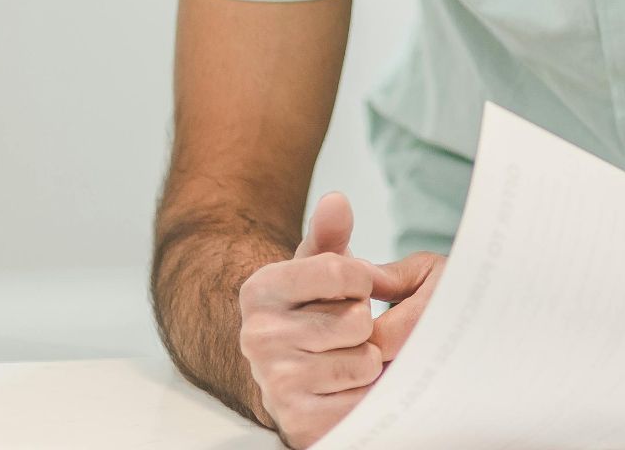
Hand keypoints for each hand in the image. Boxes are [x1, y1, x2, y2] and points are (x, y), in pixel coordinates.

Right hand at [237, 193, 446, 446]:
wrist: (287, 372)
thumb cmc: (311, 311)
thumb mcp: (318, 266)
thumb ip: (329, 233)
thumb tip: (336, 202)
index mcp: (261, 290)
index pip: (343, 272)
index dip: (362, 280)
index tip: (352, 287)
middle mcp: (258, 337)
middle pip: (357, 320)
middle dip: (365, 324)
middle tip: (344, 330)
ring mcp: (274, 382)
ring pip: (364, 362)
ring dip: (367, 361)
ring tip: (343, 358)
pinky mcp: (297, 421)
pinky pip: (361, 402)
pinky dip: (364, 395)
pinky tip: (343, 388)